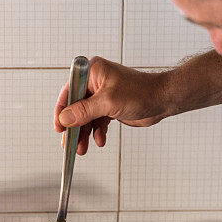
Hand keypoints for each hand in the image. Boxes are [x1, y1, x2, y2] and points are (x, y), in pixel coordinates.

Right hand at [54, 56, 170, 154]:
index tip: (59, 128)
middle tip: (70, 144)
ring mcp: (101, 95)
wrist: (162, 100)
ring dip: (84, 134)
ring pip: (85, 118)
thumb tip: (64, 119)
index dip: (61, 111)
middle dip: (74, 128)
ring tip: (83, 148)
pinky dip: (97, 132)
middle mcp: (95, 82)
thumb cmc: (141, 92)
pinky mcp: (108, 106)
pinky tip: (100, 140)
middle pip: (75, 107)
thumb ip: (84, 111)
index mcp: (92, 72)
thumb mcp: (109, 102)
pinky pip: (96, 121)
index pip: (69, 92)